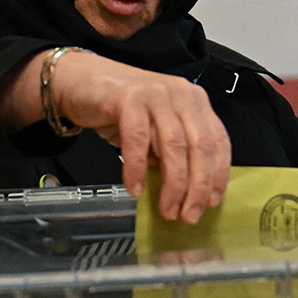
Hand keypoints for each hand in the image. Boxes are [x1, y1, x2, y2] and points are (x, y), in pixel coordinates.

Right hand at [0, 49, 229, 221]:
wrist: (80, 82)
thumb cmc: (121, 111)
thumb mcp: (156, 130)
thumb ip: (173, 153)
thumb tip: (186, 193)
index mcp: (195, 102)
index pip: (217, 141)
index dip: (218, 175)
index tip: (212, 203)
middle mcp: (181, 94)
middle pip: (199, 146)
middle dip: (197, 187)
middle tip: (189, 216)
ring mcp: (156, 93)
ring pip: (173, 145)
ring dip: (173, 184)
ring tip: (167, 210)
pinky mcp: (129, 97)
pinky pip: (138, 139)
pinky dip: (137, 168)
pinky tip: (135, 189)